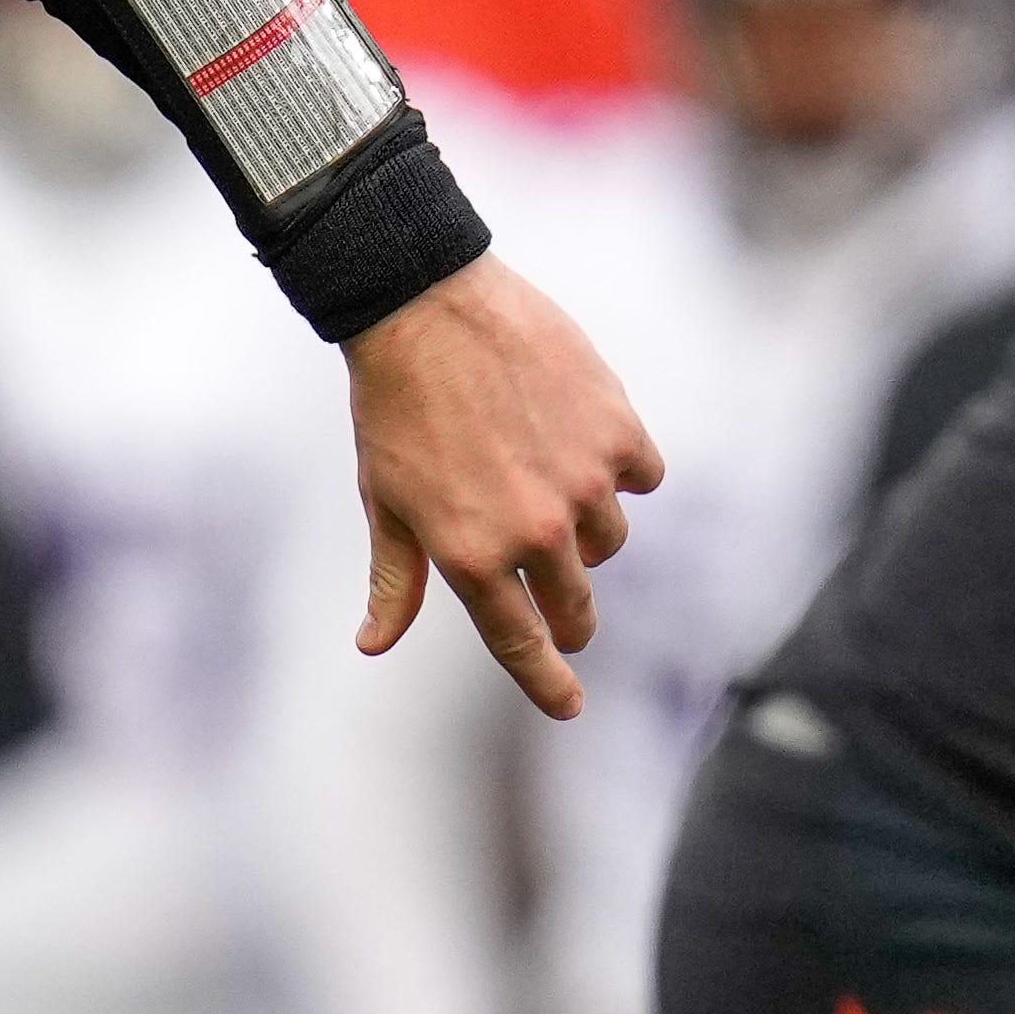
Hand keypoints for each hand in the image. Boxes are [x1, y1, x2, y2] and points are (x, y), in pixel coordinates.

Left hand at [344, 256, 657, 717]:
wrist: (427, 306)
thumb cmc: (394, 408)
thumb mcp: (386, 501)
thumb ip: (395, 580)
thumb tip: (373, 645)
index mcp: (472, 557)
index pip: (519, 643)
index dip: (546, 683)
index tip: (568, 707)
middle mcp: (536, 530)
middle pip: (575, 604)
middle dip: (571, 617)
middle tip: (567, 615)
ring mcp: (584, 481)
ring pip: (609, 537)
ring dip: (587, 528)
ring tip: (547, 485)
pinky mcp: (619, 431)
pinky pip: (641, 475)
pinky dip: (619, 467)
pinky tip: (583, 440)